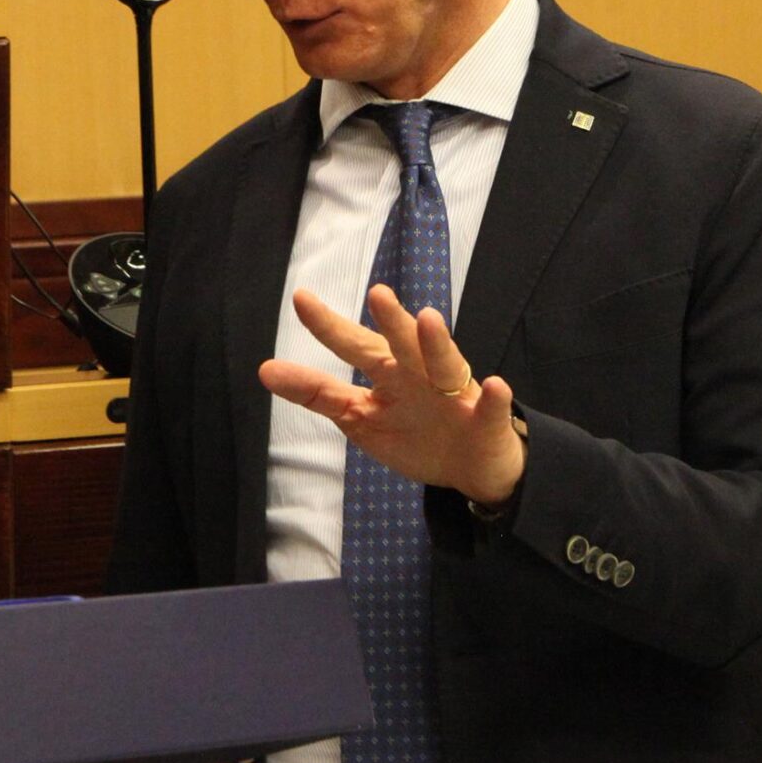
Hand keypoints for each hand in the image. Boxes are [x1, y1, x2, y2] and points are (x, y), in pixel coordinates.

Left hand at [260, 285, 524, 505]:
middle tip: (376, 294)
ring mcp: (456, 396)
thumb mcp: (360, 417)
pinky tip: (496, 387)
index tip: (300, 298)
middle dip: (391, 322)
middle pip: (402, 346)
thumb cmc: (416, 433)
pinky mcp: (487, 420)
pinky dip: (495, 399)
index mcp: (389, 372)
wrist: (474, 467)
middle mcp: (421, 375)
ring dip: (437, 343)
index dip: (328, 326)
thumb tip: (265, 369)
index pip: (355, 347)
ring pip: (446, 365)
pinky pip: (493, 409)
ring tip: (427, 319)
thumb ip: (319, 393)